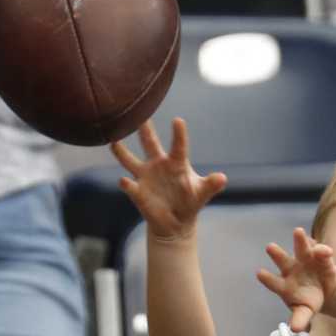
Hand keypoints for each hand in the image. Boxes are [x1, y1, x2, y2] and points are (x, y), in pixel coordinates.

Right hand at [110, 118, 227, 240]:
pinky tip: (124, 181)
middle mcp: (158, 164)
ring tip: (113, 141)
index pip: (178, 145)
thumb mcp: (202, 194)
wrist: (175, 222)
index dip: (178, 134)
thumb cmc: (190, 202)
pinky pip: (129, 186)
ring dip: (121, 151)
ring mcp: (145, 176)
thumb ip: (211, 185)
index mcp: (176, 162)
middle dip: (145, 130)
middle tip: (139, 113)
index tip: (178, 120)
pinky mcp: (137, 191)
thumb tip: (222, 178)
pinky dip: (126, 183)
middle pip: (149, 143)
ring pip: (129, 160)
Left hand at [257, 227, 335, 333]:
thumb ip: (299, 319)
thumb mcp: (304, 312)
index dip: (267, 278)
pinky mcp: (320, 257)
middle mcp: (291, 269)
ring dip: (300, 241)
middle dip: (277, 254)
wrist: (323, 289)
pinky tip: (323, 250)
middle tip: (269, 247)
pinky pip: (321, 252)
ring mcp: (305, 260)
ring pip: (301, 249)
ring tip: (298, 232)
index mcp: (284, 285)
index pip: (273, 282)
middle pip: (282, 260)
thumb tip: (294, 329)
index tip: (259, 273)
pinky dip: (322, 250)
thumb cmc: (307, 300)